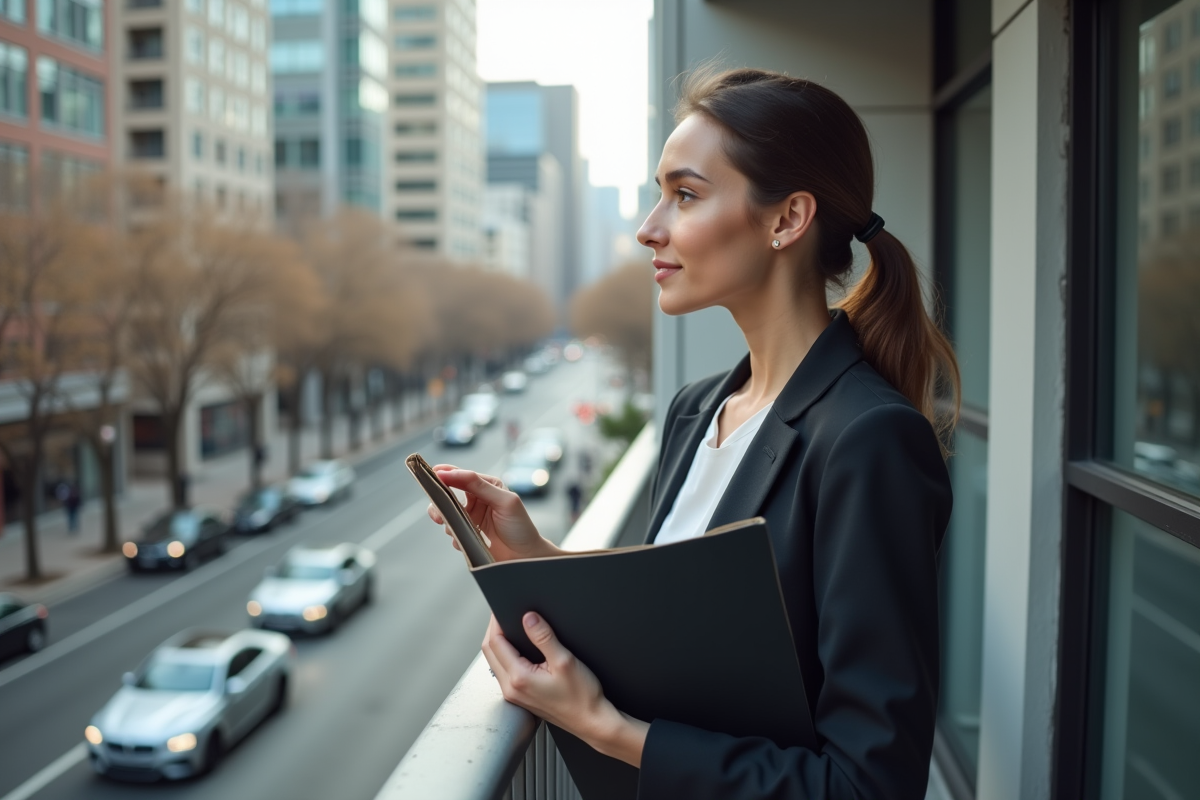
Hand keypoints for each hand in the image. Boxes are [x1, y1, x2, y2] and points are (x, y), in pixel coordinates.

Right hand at [426, 466, 560, 560]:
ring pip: (446, 514)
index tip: (433, 475)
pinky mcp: (467, 534)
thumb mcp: (505, 501)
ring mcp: (470, 518)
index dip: (445, 474)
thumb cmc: (520, 527)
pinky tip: (468, 541)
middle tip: (439, 513)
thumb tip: (452, 473)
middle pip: (447, 494)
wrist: (524, 558)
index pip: (461, 475)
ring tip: (459, 530)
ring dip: (449, 522)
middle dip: (439, 502)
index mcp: (487, 486)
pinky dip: (456, 536)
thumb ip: (479, 485)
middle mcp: (476, 500)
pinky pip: (452, 532)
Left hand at [481, 613, 648, 767]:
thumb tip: (529, 618)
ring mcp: (514, 695)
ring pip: (494, 662)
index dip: (496, 622)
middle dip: (493, 630)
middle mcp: (511, 689)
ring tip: (509, 629)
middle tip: (502, 615)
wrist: (591, 721)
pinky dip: (505, 657)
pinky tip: (516, 650)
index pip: (496, 642)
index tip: (502, 609)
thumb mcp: (564, 660)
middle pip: (489, 652)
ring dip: (497, 644)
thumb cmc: (582, 698)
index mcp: (519, 678)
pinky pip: (503, 672)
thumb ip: (543, 637)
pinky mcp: (520, 698)